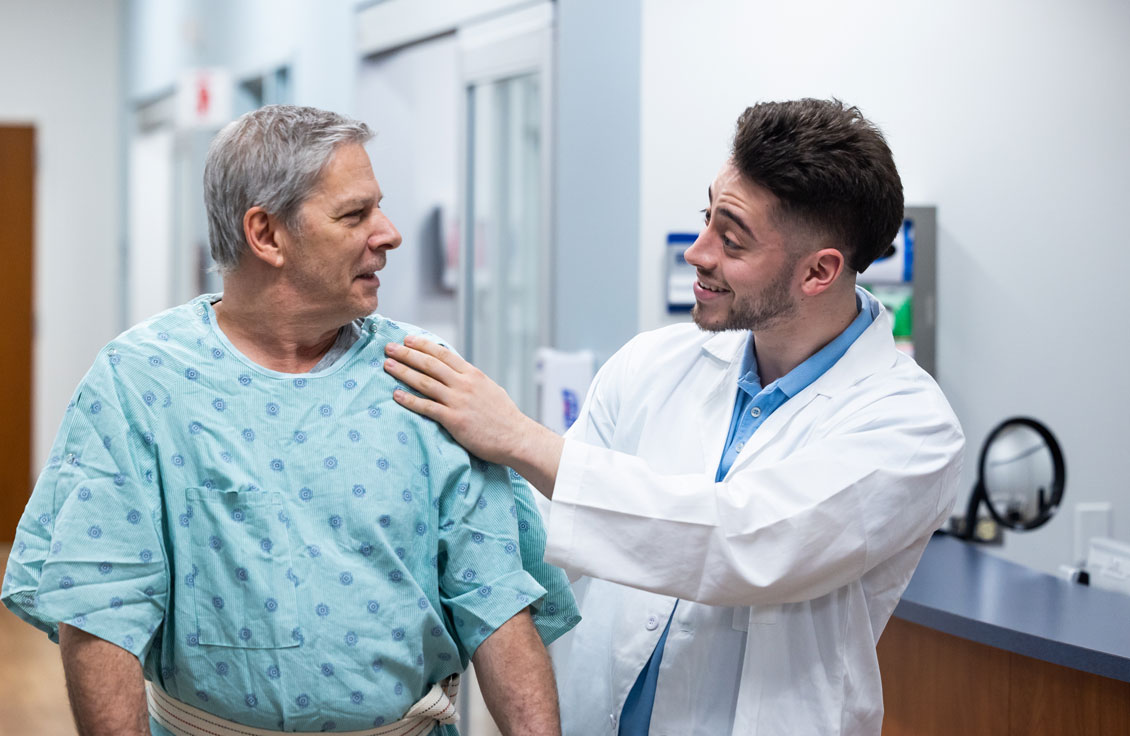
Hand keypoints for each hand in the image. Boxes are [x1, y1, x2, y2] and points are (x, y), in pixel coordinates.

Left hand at [383, 336, 563, 495]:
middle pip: (430, 364)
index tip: (408, 340)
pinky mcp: (454, 420)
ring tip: (387, 365)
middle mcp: (464, 384)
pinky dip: (409, 400)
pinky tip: (396, 395)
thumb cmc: (505, 417)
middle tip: (389, 347)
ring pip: (425, 382)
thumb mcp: (490, 390)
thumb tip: (460, 374)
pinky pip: (426, 407)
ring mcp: (458, 401)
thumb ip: (473, 381)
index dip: (423, 345)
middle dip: (407, 354)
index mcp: (473, 374)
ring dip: (403, 372)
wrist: (516, 437)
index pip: (444, 354)